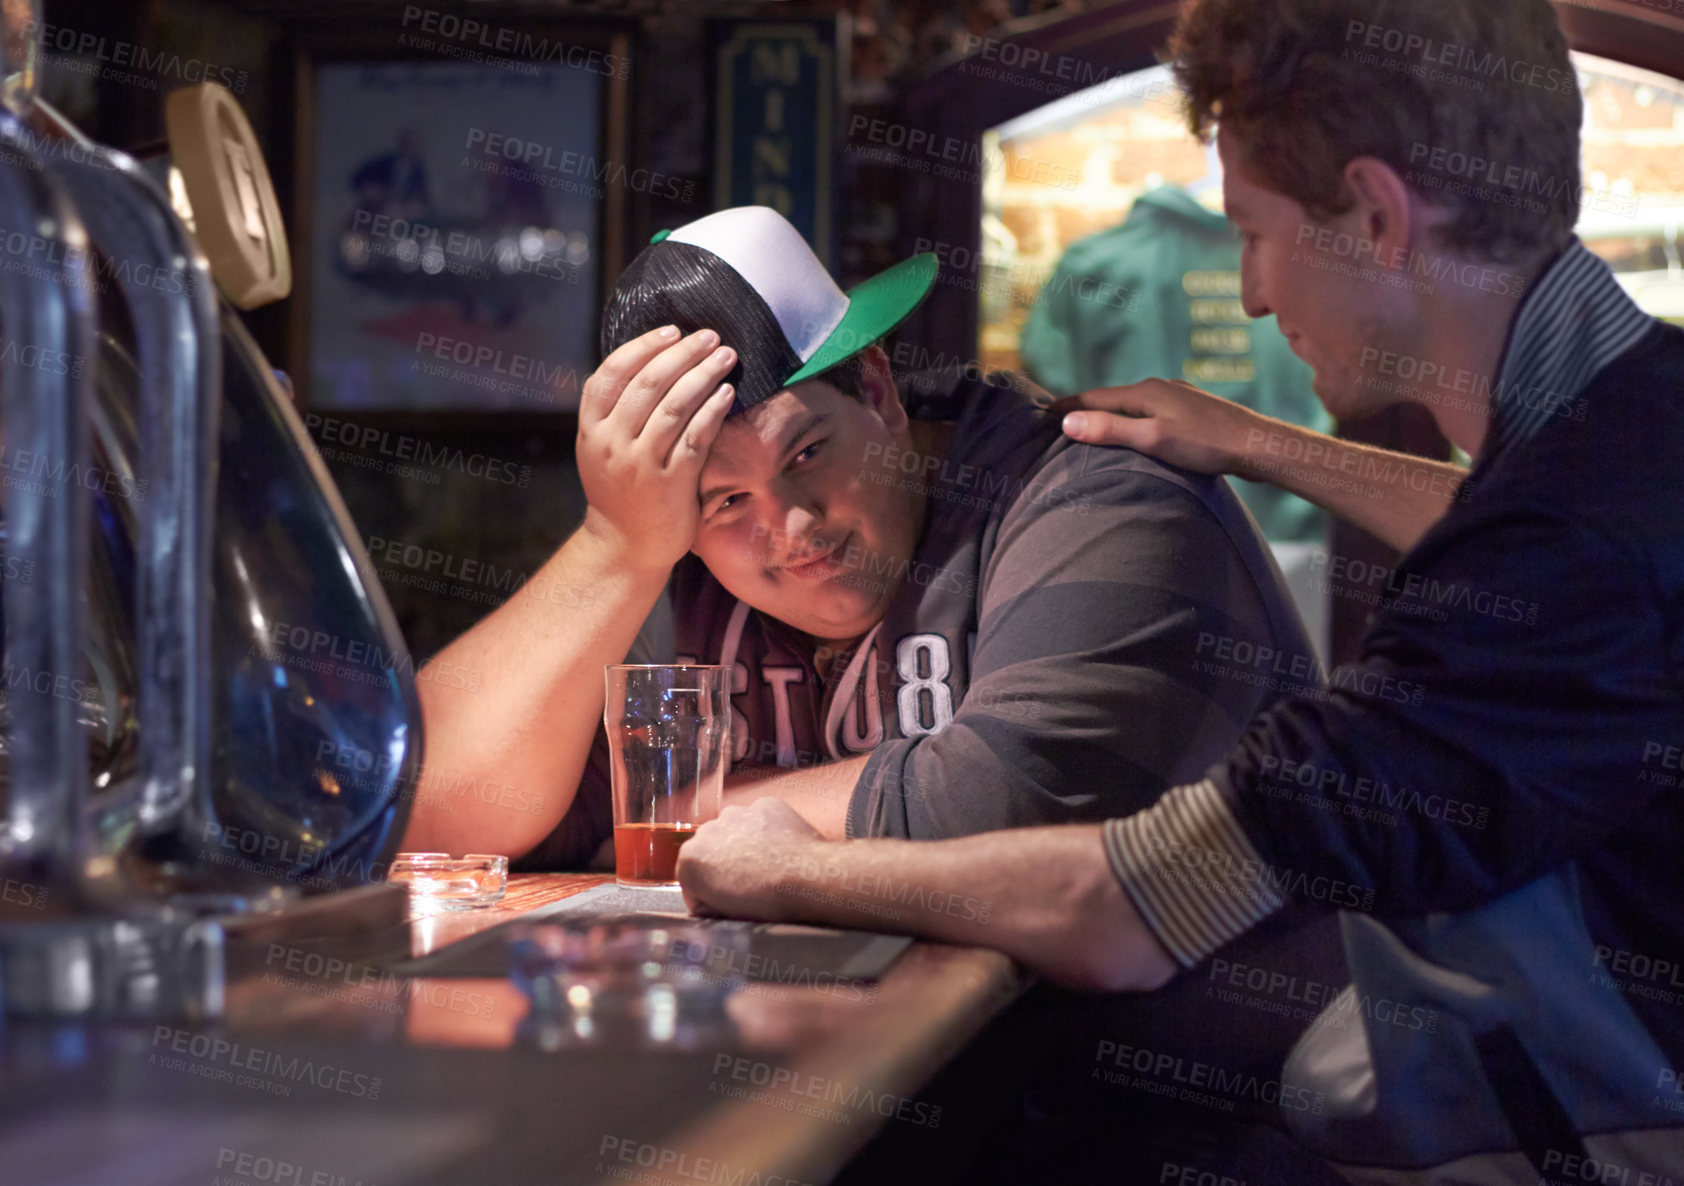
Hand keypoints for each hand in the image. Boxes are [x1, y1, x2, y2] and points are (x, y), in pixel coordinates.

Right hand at [576, 325, 737, 572]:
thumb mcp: (600, 446)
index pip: (612, 372)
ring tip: (726, 356)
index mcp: (591, 428)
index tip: (672, 330)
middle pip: (648, 383)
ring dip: (704, 374)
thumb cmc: (619, 487)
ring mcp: (640, 464)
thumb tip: (649, 355)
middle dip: (683, 353)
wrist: (624, 545)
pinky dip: (713, 409)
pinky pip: (696, 436)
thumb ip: (615, 409)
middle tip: (710, 336)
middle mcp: (611, 443)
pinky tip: (728, 392)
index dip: (644, 346)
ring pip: (675, 405)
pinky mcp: (670, 483)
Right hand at [677, 799, 821, 920]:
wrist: (806, 877)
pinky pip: (760, 819)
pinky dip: (766, 830)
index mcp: (690, 859)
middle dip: (722, 864)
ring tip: (766, 866)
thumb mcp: (725, 914)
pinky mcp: (764, 804)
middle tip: (746, 884)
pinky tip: (780, 849)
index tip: (721, 901)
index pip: (690, 879)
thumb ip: (707, 902)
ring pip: (734, 830)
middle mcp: (707, 830)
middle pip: (710, 850)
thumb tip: (709, 901)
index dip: (705, 894)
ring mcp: (736, 813)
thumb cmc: (767, 901)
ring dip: (742, 844)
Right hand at [1053, 378, 1264, 476]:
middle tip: (1060, 423)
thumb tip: (1069, 422)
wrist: (1258, 446)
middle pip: (1113, 399)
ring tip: (1094, 429)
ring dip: (1112, 416)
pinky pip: (1152, 413)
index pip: (1095, 397)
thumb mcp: (1153, 440)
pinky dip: (1134, 421)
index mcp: (1146, 392)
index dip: (1068, 407)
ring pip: (1134, 406)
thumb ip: (1111, 430)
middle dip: (1087, 409)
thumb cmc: (1206, 444)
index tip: (1042, 414)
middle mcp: (1160, 388)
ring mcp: (1178, 398)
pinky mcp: (1193, 412)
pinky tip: (1139, 433)